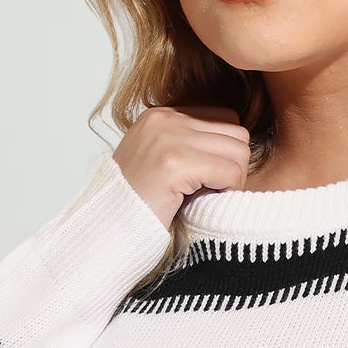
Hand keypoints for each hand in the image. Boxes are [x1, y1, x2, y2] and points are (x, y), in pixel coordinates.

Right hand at [111, 103, 250, 230]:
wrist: (106, 232)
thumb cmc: (138, 207)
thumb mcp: (161, 163)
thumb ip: (191, 146)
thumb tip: (240, 144)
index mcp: (160, 115)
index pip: (226, 118)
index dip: (225, 153)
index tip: (206, 178)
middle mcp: (163, 119)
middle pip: (237, 132)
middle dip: (233, 166)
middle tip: (211, 191)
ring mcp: (167, 138)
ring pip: (240, 151)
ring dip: (232, 180)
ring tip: (205, 196)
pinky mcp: (174, 163)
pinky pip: (230, 172)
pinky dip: (225, 192)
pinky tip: (201, 202)